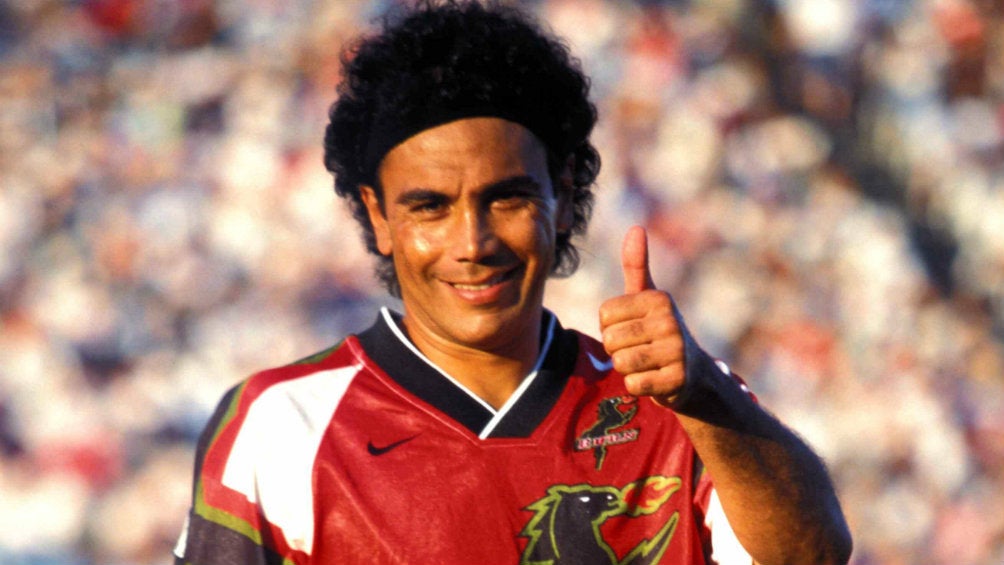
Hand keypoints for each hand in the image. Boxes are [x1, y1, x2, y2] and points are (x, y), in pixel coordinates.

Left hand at [599, 226, 686, 403]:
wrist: (692, 372)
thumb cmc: (659, 329)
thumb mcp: (647, 297)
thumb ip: (636, 265)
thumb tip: (636, 228)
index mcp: (658, 299)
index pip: (605, 316)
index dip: (611, 327)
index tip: (632, 328)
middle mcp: (670, 321)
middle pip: (610, 340)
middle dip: (617, 349)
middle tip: (639, 348)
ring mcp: (676, 351)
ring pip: (621, 363)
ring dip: (626, 368)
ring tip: (646, 363)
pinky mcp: (677, 380)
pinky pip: (634, 384)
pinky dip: (637, 386)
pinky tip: (653, 379)